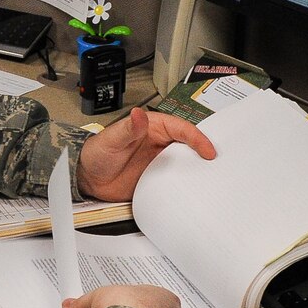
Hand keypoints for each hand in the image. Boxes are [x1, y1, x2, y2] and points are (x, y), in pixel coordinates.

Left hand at [76, 107, 215, 200]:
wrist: (89, 179)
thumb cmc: (97, 153)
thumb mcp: (111, 139)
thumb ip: (127, 129)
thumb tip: (138, 115)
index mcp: (154, 128)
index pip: (182, 129)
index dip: (197, 139)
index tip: (207, 150)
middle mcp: (160, 144)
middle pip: (189, 146)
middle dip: (204, 153)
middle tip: (218, 165)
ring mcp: (160, 162)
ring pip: (186, 164)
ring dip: (198, 170)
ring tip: (212, 179)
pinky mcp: (157, 179)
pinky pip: (176, 181)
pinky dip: (186, 185)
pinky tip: (193, 191)